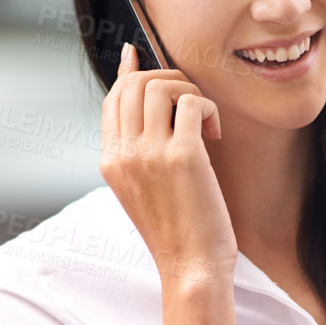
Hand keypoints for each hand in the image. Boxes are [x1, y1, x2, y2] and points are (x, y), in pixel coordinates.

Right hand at [100, 41, 237, 288]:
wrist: (191, 268)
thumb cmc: (177, 230)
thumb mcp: (144, 189)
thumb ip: (140, 151)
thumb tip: (153, 113)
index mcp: (110, 161)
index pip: (113, 98)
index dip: (130, 73)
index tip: (142, 57)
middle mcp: (123, 153)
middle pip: (134, 84)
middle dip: (167, 79)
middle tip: (191, 102)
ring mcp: (150, 153)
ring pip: (161, 86)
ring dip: (189, 91)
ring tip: (204, 120)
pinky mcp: (182, 156)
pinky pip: (193, 103)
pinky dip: (209, 109)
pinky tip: (215, 133)